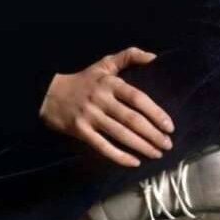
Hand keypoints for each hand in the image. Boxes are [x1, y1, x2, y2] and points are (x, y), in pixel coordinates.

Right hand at [37, 46, 174, 166]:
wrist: (50, 94)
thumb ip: (129, 56)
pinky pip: (103, 147)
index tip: (169, 125)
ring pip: (120, 134)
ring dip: (141, 146)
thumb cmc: (84, 80)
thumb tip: (155, 57)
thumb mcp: (104, 64)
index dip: (155, 113)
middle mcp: (101, 99)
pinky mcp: (81, 131)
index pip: (137, 98)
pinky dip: (120, 156)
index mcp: (109, 83)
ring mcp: (90, 116)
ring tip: (157, 154)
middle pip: (131, 119)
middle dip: (152, 134)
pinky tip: (134, 162)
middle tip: (167, 145)